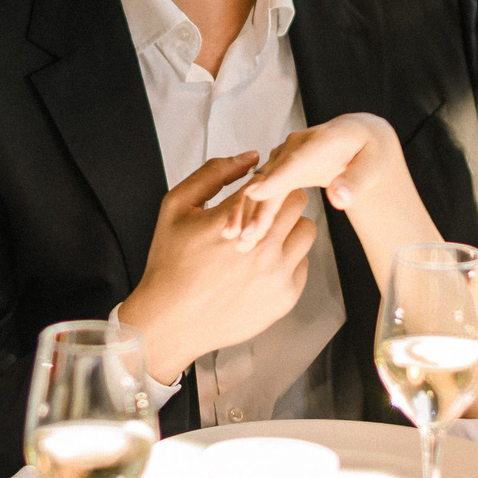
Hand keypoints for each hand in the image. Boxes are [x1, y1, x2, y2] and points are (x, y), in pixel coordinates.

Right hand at [120, 153, 317, 384]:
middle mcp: (261, 246)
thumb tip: (250, 157)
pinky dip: (289, 261)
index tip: (261, 189)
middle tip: (264, 212)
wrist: (171, 320)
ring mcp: (276, 274)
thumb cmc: (170, 263)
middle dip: (281, 202)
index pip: (275, 182)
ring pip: (306, 232)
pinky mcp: (284, 297)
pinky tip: (264, 266)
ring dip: (290, 229)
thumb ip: (213, 174)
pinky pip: (304, 265)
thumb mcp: (177, 206)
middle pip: (298, 202)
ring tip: (266, 239)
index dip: (269, 182)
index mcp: (235, 219)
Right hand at [220, 113, 399, 245]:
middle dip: (256, 208)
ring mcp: (283, 157)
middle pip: (271, 178)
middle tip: (245, 236)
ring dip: (246, 211)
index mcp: (321, 141)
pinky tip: (237, 231)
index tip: (256, 194)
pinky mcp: (278, 170)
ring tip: (234, 238)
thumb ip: (356, 181)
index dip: (275, 179)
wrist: (356, 140)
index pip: (295, 163)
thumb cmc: (368, 153)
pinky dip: (248, 210)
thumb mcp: (372, 164)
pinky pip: (260, 190)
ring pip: (260, 184)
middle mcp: (295, 146)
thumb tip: (340, 199)